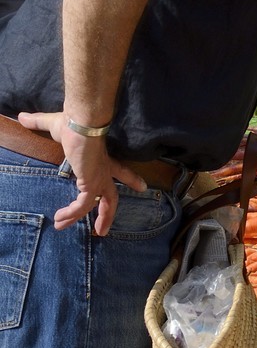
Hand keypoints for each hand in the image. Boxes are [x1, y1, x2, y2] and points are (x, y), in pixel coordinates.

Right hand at [16, 111, 146, 233]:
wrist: (81, 122)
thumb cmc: (73, 123)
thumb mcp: (54, 126)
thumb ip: (39, 123)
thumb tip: (22, 117)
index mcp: (102, 158)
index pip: (119, 170)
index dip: (130, 178)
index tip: (142, 187)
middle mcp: (104, 171)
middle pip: (112, 196)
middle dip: (108, 213)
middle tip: (103, 230)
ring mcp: (99, 178)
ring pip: (99, 204)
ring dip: (81, 218)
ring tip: (63, 227)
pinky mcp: (92, 184)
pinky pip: (83, 205)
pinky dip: (72, 213)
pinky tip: (60, 218)